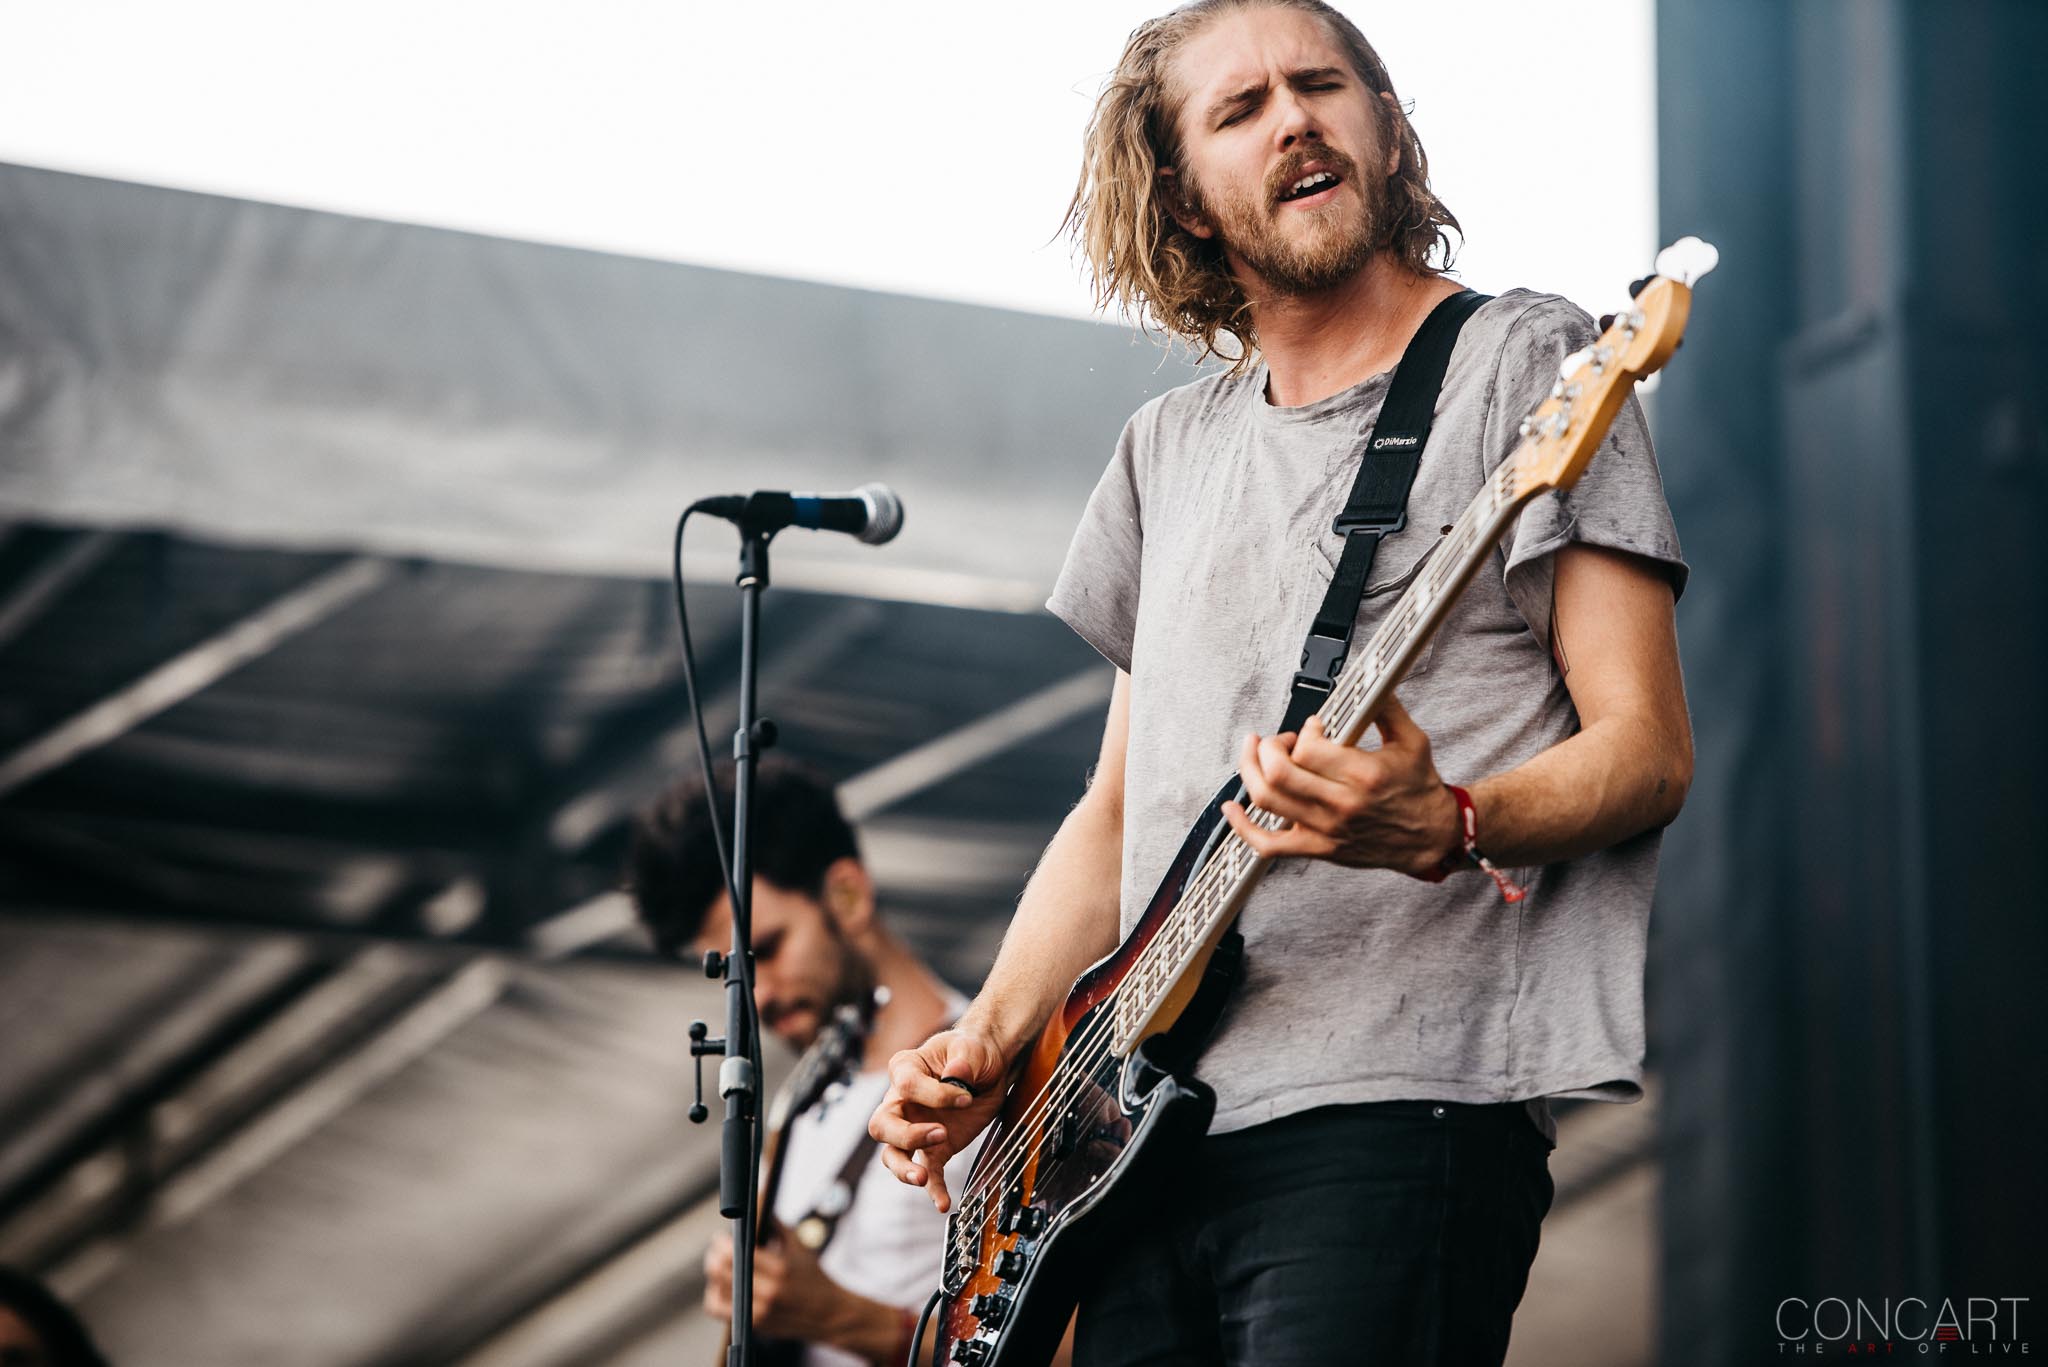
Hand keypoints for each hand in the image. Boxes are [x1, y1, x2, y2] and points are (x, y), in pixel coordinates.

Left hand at [703, 1225, 836, 1339]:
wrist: (829, 1313)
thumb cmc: (814, 1277)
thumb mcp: (800, 1246)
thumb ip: (776, 1225)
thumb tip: (757, 1202)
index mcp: (780, 1269)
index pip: (736, 1254)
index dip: (722, 1243)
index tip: (721, 1237)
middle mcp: (769, 1292)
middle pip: (721, 1271)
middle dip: (714, 1256)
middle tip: (716, 1249)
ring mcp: (761, 1312)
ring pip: (717, 1291)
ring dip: (713, 1275)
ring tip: (718, 1266)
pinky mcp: (755, 1325)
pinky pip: (719, 1310)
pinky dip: (714, 1297)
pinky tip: (720, 1287)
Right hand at [867, 1026, 1011, 1212]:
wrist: (988, 1068)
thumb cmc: (973, 1051)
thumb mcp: (972, 1048)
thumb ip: (964, 1059)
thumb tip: (956, 1077)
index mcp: (906, 1068)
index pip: (907, 1085)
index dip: (935, 1094)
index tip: (966, 1096)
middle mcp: (902, 1101)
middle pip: (882, 1125)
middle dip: (905, 1136)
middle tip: (940, 1134)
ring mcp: (914, 1127)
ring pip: (892, 1154)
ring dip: (904, 1169)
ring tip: (923, 1177)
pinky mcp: (934, 1148)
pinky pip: (927, 1172)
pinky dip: (933, 1190)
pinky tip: (943, 1203)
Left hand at [1220, 695, 1458, 876]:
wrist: (1430, 837)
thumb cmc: (1419, 788)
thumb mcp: (1413, 740)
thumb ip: (1386, 707)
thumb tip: (1367, 679)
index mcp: (1364, 775)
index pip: (1309, 747)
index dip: (1304, 731)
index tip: (1314, 727)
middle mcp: (1341, 804)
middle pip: (1279, 772)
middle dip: (1269, 747)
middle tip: (1280, 740)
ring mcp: (1326, 829)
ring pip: (1267, 799)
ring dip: (1249, 771)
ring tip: (1254, 754)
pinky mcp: (1318, 848)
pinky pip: (1268, 845)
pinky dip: (1242, 827)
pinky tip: (1232, 808)